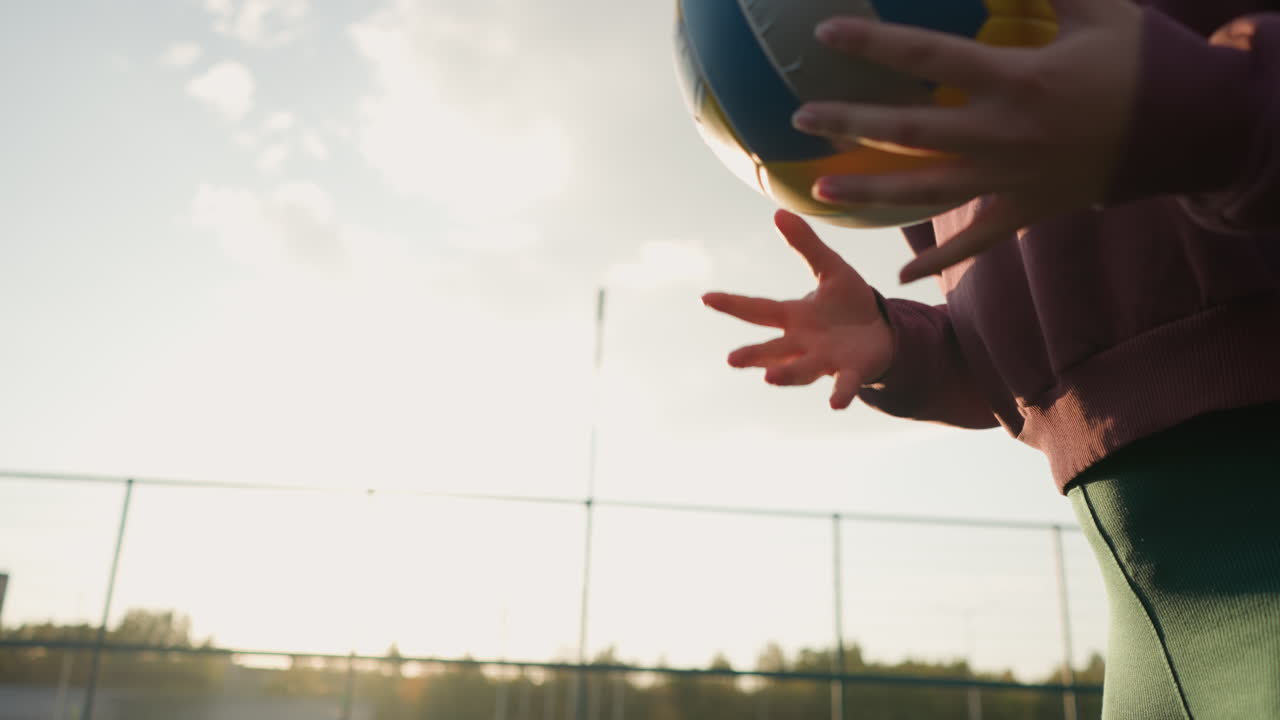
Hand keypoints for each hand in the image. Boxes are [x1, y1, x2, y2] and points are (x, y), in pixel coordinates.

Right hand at [702, 210, 892, 409]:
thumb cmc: (849, 303)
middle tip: (733, 359)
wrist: (883, 332)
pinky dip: (839, 393)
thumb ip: (806, 245)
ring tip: (769, 378)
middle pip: (773, 348)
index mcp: (794, 317)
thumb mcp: (830, 269)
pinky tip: (834, 403)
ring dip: (786, 374)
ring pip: (801, 369)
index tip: (706, 297)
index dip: (732, 304)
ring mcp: (825, 360)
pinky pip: (843, 384)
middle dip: (754, 355)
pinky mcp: (851, 371)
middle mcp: (803, 343)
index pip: (758, 309)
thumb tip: (779, 212)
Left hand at [791, 0, 1142, 282]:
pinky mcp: (1028, 211)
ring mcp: (1013, 180)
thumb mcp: (1096, 8)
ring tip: (820, 189)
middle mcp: (1005, 135)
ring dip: (870, 193)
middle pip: (910, 132)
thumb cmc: (1141, 62)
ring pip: (928, 192)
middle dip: (850, 124)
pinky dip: (941, 262)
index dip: (875, 43)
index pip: (930, 56)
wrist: (1191, 131)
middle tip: (799, 118)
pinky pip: (978, 241)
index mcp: (1018, 80)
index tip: (825, 33)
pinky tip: (903, 278)